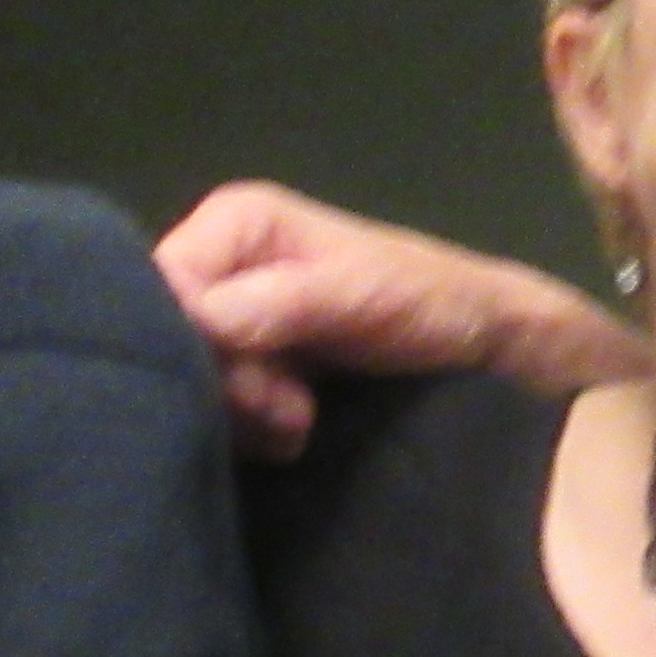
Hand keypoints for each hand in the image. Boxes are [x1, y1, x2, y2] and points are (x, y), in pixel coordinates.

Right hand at [149, 185, 645, 454]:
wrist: (497, 355)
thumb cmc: (437, 304)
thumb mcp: (361, 293)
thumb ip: (281, 301)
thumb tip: (197, 321)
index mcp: (235, 224)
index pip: (158, 285)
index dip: (191, 343)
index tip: (258, 387)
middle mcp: (222, 267)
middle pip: (168, 339)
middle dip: (222, 387)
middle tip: (290, 413)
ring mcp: (234, 323)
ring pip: (191, 382)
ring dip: (242, 417)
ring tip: (302, 421)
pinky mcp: (252, 372)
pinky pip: (217, 409)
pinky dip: (253, 431)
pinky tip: (298, 431)